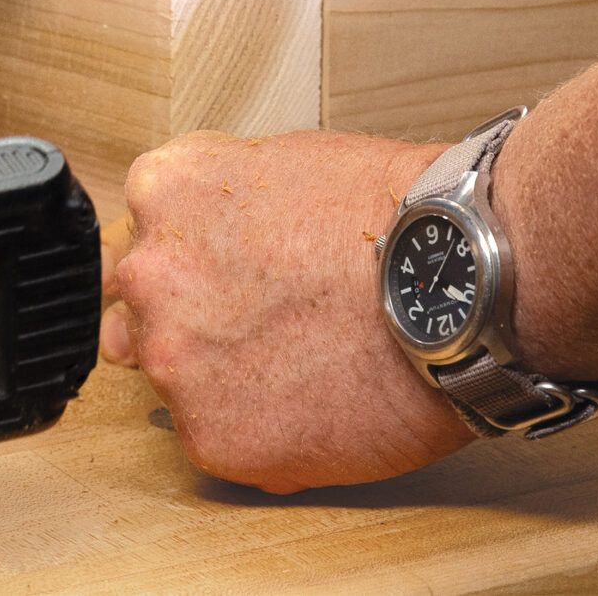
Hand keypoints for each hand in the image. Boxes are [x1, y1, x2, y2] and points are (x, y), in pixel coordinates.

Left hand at [100, 129, 471, 492]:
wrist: (460, 282)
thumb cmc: (399, 216)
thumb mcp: (289, 160)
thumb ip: (223, 200)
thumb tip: (213, 234)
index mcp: (167, 193)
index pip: (138, 234)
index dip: (190, 257)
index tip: (225, 272)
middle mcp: (153, 276)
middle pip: (138, 312)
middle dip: (193, 318)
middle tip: (267, 321)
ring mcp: (176, 361)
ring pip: (177, 380)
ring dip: (223, 376)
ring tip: (305, 360)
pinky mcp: (213, 437)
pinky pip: (219, 437)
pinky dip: (260, 427)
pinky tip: (317, 396)